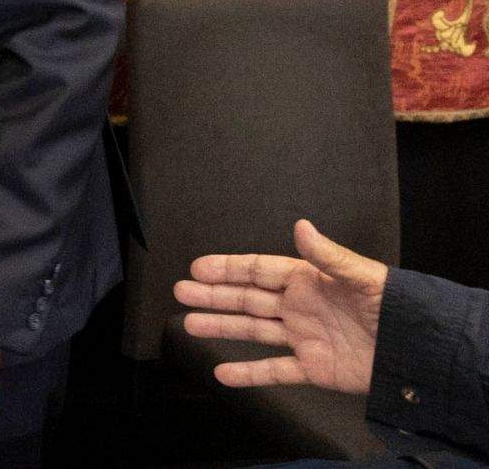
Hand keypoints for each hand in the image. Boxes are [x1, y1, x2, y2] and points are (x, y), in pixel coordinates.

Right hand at [175, 219, 384, 393]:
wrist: (418, 350)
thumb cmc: (396, 308)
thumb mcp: (363, 276)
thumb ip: (328, 255)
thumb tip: (301, 227)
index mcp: (309, 281)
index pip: (259, 270)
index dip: (228, 268)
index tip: (199, 267)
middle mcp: (301, 308)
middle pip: (248, 299)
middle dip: (214, 295)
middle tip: (182, 292)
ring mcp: (304, 338)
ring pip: (253, 331)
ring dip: (222, 328)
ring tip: (190, 325)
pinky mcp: (314, 368)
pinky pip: (275, 370)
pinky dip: (249, 374)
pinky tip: (225, 373)